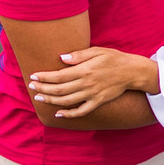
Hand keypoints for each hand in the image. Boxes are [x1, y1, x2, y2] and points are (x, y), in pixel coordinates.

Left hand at [27, 47, 155, 118]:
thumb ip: (79, 55)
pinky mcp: (98, 102)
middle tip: (31, 87)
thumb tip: (61, 58)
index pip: (59, 76)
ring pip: (67, 101)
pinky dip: (69, 114)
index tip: (33, 76)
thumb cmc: (113, 58)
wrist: (132, 72)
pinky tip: (59, 113)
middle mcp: (86, 84)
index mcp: (84, 70)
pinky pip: (81, 111)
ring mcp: (92, 95)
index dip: (44, 77)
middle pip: (60, 89)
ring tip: (39, 97)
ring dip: (51, 100)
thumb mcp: (97, 51)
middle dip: (43, 88)